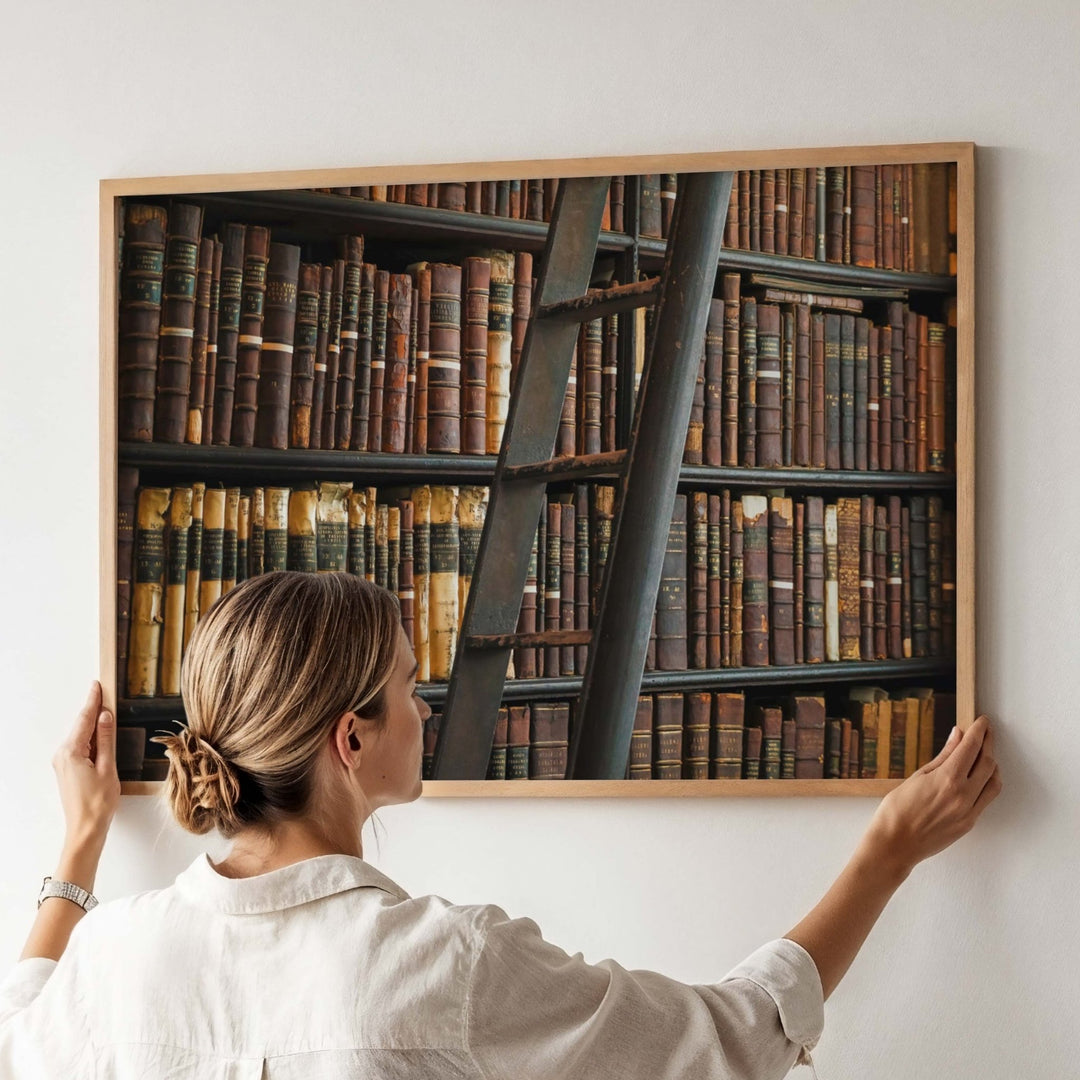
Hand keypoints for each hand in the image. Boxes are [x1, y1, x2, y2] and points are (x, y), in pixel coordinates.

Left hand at [52, 681, 120, 852]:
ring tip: (107, 711)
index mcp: (71, 752)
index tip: (97, 685)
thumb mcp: (107, 767)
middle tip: (104, 692)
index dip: (93, 701)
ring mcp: (63, 763)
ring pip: (81, 736)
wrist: (86, 829)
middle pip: (81, 726)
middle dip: (93, 710)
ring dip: (93, 725)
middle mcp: (62, 755)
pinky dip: (91, 738)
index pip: (85, 720)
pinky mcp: (67, 770)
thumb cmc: (98, 802)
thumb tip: (106, 715)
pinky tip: (102, 735)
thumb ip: (106, 739)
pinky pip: (79, 747)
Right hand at [858, 715, 1002, 878]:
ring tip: (985, 753)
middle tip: (986, 732)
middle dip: (989, 743)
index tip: (982, 721)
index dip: (979, 731)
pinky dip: (989, 783)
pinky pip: (987, 798)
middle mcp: (963, 794)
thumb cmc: (896, 810)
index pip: (971, 748)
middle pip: (988, 762)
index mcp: (947, 779)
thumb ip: (942, 757)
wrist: (895, 844)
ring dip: (993, 764)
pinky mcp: (969, 823)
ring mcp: (969, 811)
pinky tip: (980, 776)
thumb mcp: (917, 777)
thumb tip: (956, 736)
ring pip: (994, 782)